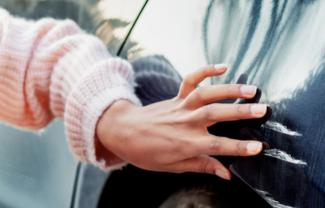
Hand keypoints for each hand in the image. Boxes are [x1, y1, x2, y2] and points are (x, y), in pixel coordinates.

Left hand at [96, 64, 265, 179]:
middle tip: (263, 111)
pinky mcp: (176, 97)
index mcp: (185, 144)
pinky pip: (190, 80)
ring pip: (206, 95)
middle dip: (240, 113)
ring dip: (229, 90)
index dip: (238, 147)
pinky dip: (205, 71)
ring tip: (251, 90)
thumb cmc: (147, 153)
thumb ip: (201, 166)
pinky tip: (223, 66)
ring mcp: (180, 108)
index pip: (216, 146)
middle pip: (215, 115)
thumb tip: (226, 174)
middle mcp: (185, 123)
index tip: (257, 147)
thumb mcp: (172, 167)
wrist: (122, 133)